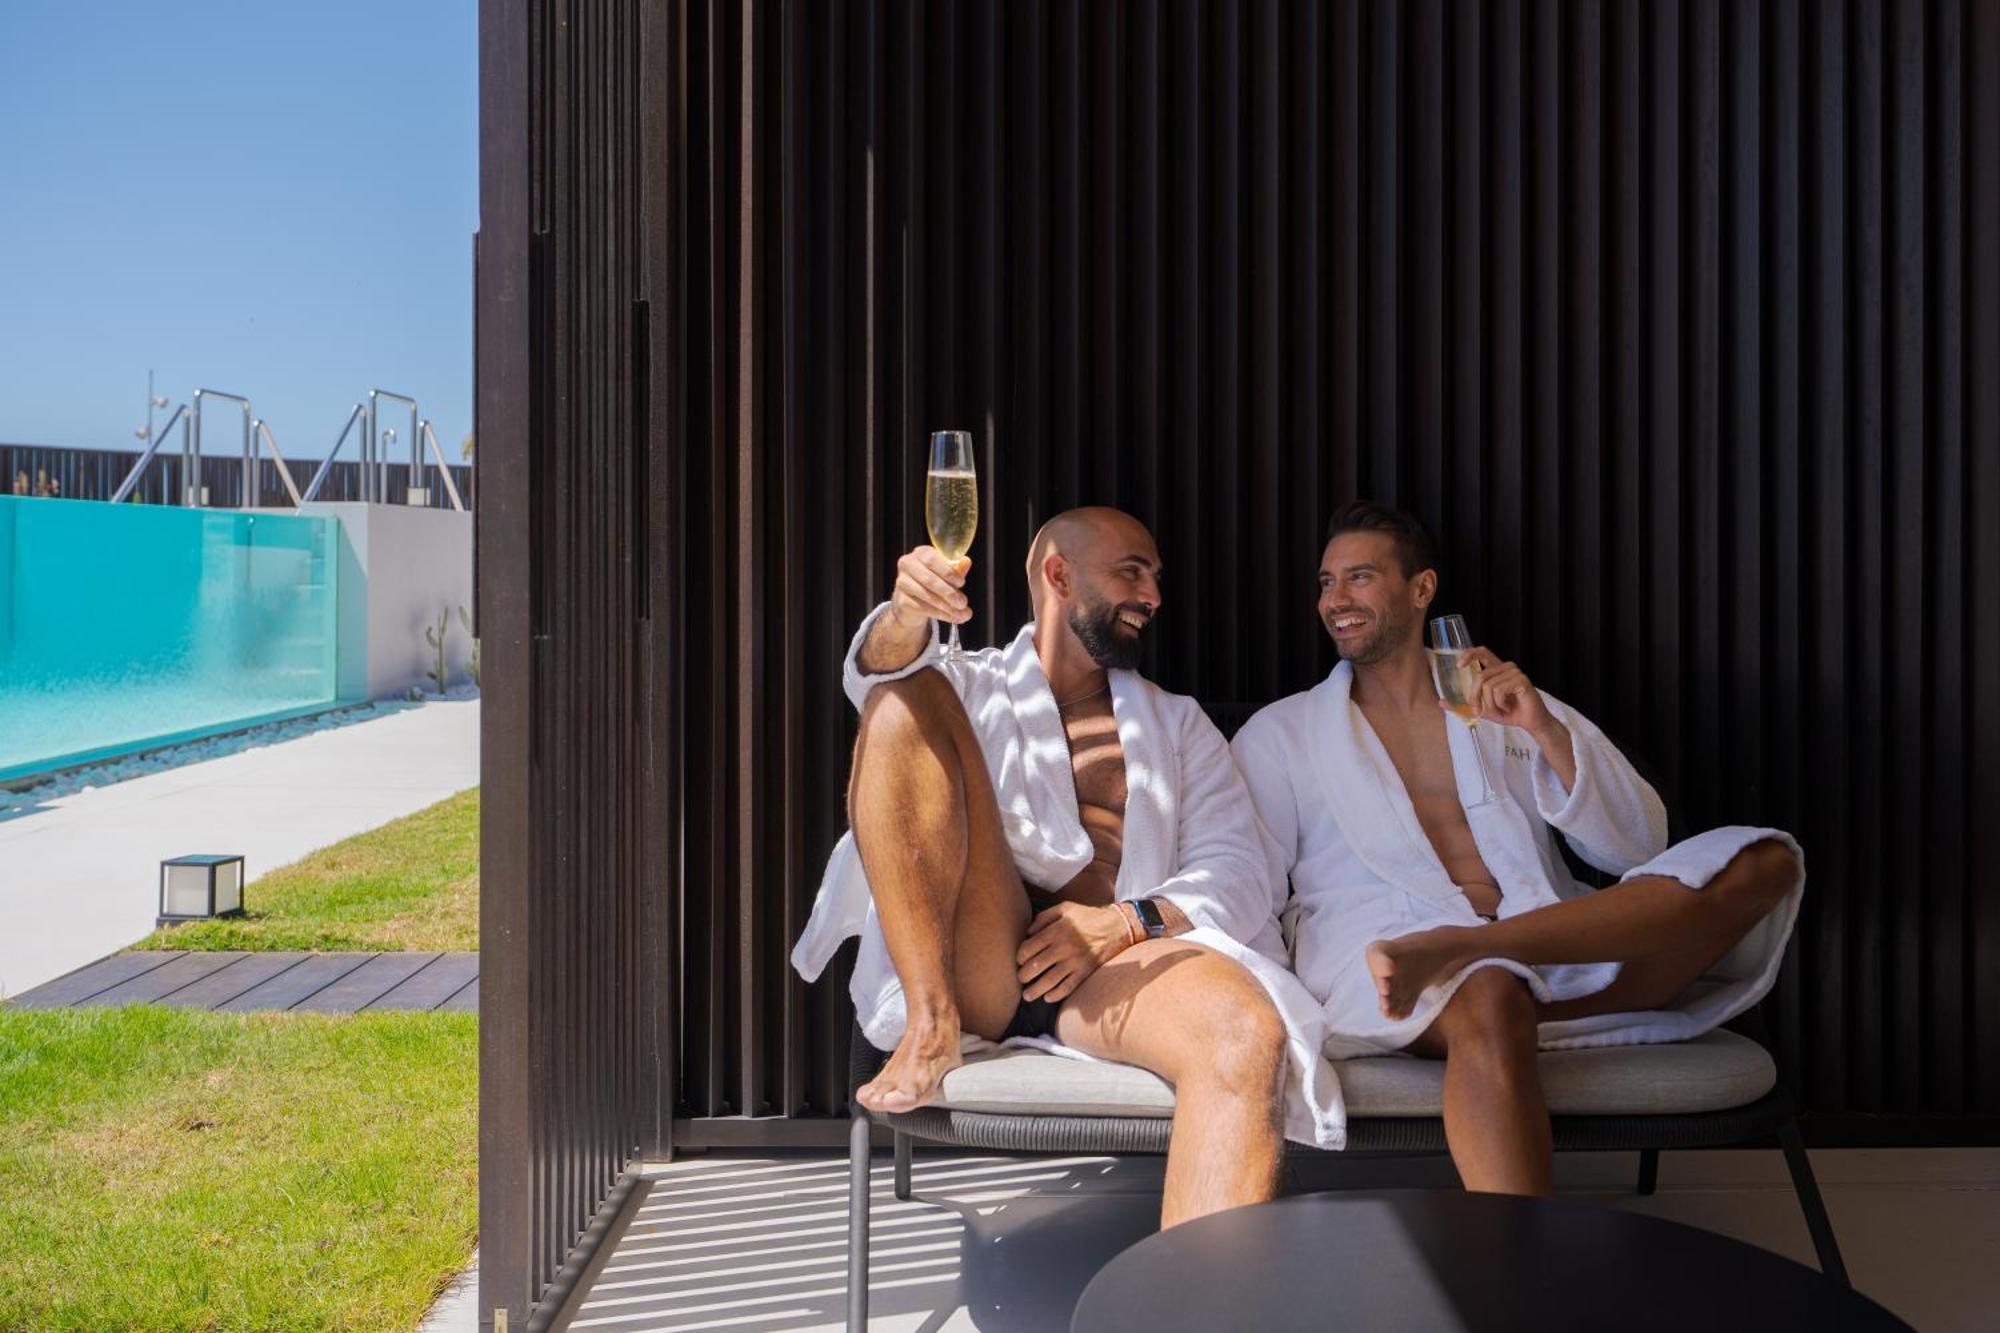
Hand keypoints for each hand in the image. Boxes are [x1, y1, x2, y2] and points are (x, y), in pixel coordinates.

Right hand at [889, 544, 971, 629]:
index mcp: (921, 553)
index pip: (932, 560)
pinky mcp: (902, 600)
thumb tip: (966, 561)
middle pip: (929, 579)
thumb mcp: (946, 573)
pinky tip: (951, 617)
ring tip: (962, 613)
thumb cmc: (932, 582)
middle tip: (963, 602)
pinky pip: (923, 608)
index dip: (948, 572)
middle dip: (949, 592)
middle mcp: (908, 565)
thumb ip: (956, 568)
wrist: (912, 601)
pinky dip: (940, 614)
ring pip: (926, 595)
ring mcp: (902, 582)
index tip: (961, 583)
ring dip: (947, 606)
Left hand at [1014, 902, 1132, 1003]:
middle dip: (1023, 976)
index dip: (1019, 957)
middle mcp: (1064, 946)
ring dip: (1035, 990)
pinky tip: (1047, 998)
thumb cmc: (1088, 917)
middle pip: (1036, 966)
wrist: (1117, 927)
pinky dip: (1056, 995)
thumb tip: (1027, 933)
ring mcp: (1075, 961)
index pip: (1029, 948)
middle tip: (1020, 979)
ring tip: (1027, 995)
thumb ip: (1044, 917)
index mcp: (1057, 930)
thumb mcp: (1065, 908)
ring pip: (1049, 980)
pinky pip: (1068, 987)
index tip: (1018, 961)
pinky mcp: (1086, 972)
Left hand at [1450, 647, 1553, 733]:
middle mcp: (1506, 667)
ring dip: (1491, 704)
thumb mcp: (1483, 709)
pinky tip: (1510, 706)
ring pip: (1488, 686)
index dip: (1469, 654)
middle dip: (1475, 697)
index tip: (1458, 666)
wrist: (1530, 722)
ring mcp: (1514, 672)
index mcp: (1496, 669)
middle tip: (1479, 711)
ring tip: (1502, 708)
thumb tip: (1441, 702)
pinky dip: (1500, 704)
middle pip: (1479, 676)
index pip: (1482, 652)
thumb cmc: (1508, 713)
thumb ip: (1464, 704)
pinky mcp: (1521, 680)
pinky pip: (1499, 691)